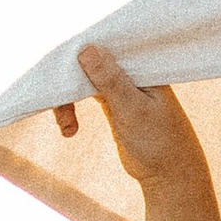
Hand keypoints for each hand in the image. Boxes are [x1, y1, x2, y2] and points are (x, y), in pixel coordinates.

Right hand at [57, 43, 210, 186]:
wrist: (168, 175)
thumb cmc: (159, 141)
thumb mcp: (132, 109)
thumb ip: (111, 80)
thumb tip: (86, 48)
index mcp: (142, 65)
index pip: (107, 44)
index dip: (80, 47)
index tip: (56, 60)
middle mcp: (131, 71)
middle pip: (89, 60)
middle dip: (67, 76)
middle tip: (53, 97)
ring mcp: (121, 86)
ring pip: (83, 79)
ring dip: (67, 98)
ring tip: (65, 126)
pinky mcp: (112, 102)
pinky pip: (85, 94)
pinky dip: (72, 109)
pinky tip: (69, 130)